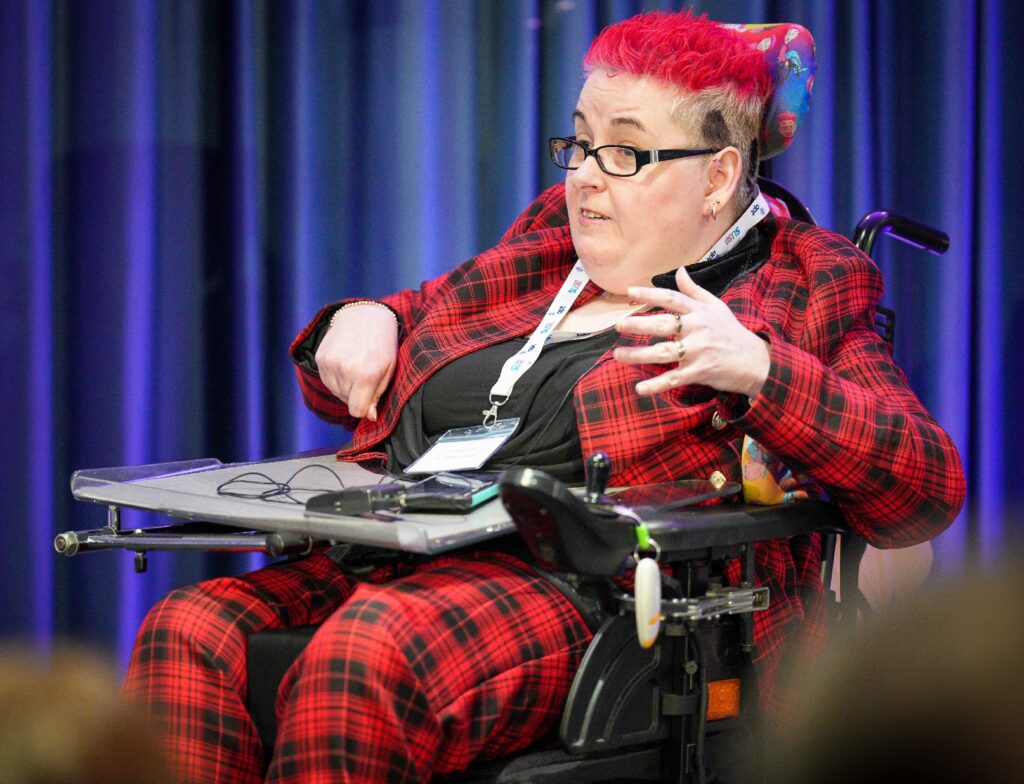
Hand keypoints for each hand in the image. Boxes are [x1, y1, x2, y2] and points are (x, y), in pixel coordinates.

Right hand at [314, 304, 398, 420]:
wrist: (365, 315)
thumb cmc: (383, 345)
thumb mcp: (389, 371)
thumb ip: (377, 396)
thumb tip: (369, 418)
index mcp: (366, 376)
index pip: (357, 411)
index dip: (364, 408)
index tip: (370, 399)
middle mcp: (345, 371)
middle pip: (346, 402)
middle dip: (357, 395)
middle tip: (366, 375)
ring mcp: (330, 364)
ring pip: (336, 392)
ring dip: (346, 386)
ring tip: (356, 367)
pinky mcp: (321, 358)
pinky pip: (327, 380)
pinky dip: (336, 377)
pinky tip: (346, 363)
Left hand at [613, 266, 769, 398]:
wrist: (756, 362)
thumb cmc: (732, 334)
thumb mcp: (717, 308)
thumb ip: (695, 291)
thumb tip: (680, 271)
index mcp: (700, 312)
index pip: (671, 299)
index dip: (649, 294)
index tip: (629, 292)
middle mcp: (698, 329)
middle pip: (663, 324)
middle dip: (638, 324)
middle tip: (618, 325)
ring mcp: (698, 351)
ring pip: (663, 352)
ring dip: (638, 355)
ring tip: (618, 354)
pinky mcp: (700, 372)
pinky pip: (674, 378)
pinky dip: (657, 385)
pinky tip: (639, 388)